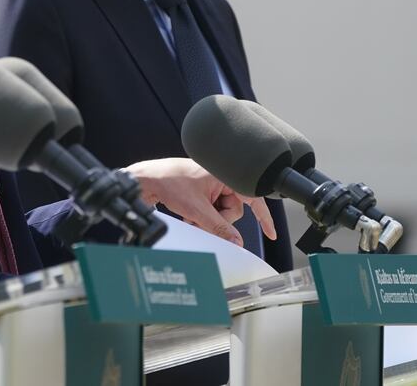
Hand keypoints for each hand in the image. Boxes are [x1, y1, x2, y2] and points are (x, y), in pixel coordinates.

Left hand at [125, 158, 276, 245]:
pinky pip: (209, 210)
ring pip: (220, 212)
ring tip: (190, 217)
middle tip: (203, 222)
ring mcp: (208, 184)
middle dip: (219, 220)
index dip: (264, 216)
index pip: (253, 197)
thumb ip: (218, 227)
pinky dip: (200, 216)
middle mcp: (219, 177)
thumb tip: (236, 241)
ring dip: (207, 220)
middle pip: (233, 209)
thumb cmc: (168, 182)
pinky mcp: (199, 191)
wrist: (144, 179)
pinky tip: (187, 215)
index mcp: (225, 174)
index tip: (271, 233)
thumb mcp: (196, 209)